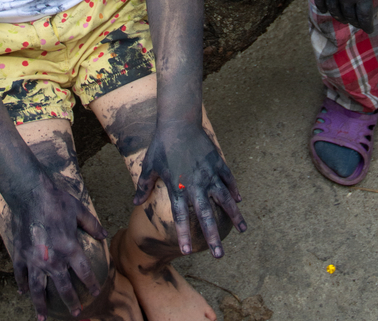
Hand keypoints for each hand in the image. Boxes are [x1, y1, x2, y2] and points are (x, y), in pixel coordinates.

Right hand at [9, 179, 107, 320]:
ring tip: (43, 319)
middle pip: (63, 287)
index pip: (84, 272)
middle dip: (70, 303)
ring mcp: (34, 259)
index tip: (95, 293)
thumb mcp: (79, 210)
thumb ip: (92, 225)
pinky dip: (22, 285)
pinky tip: (23, 293)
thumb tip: (104, 234)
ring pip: (38, 289)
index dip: (91, 284)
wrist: (30, 192)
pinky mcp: (20, 255)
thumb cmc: (57, 199)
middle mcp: (52, 259)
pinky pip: (21, 275)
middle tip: (76, 313)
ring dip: (41, 305)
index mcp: (69, 248)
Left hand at [133, 121, 245, 257]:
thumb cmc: (162, 144)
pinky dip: (234, 190)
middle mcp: (195, 184)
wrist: (178, 121)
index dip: (184, 235)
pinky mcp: (217, 162)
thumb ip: (144, 185)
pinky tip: (239, 202)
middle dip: (213, 237)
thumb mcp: (149, 165)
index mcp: (178, 187)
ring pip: (224, 199)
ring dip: (234, 215)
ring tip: (242, 230)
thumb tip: (134, 202)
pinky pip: (228, 179)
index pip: (181, 217)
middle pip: (206, 215)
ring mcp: (209, 173)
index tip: (187, 252)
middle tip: (219, 255)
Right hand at [314, 0, 377, 33]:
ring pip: (334, 10)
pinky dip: (322, 7)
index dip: (367, 26)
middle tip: (358, 24)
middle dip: (355, 22)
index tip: (369, 30)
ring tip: (343, 19)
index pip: (364, 17)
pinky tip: (325, 10)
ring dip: (339, 17)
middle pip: (349, 16)